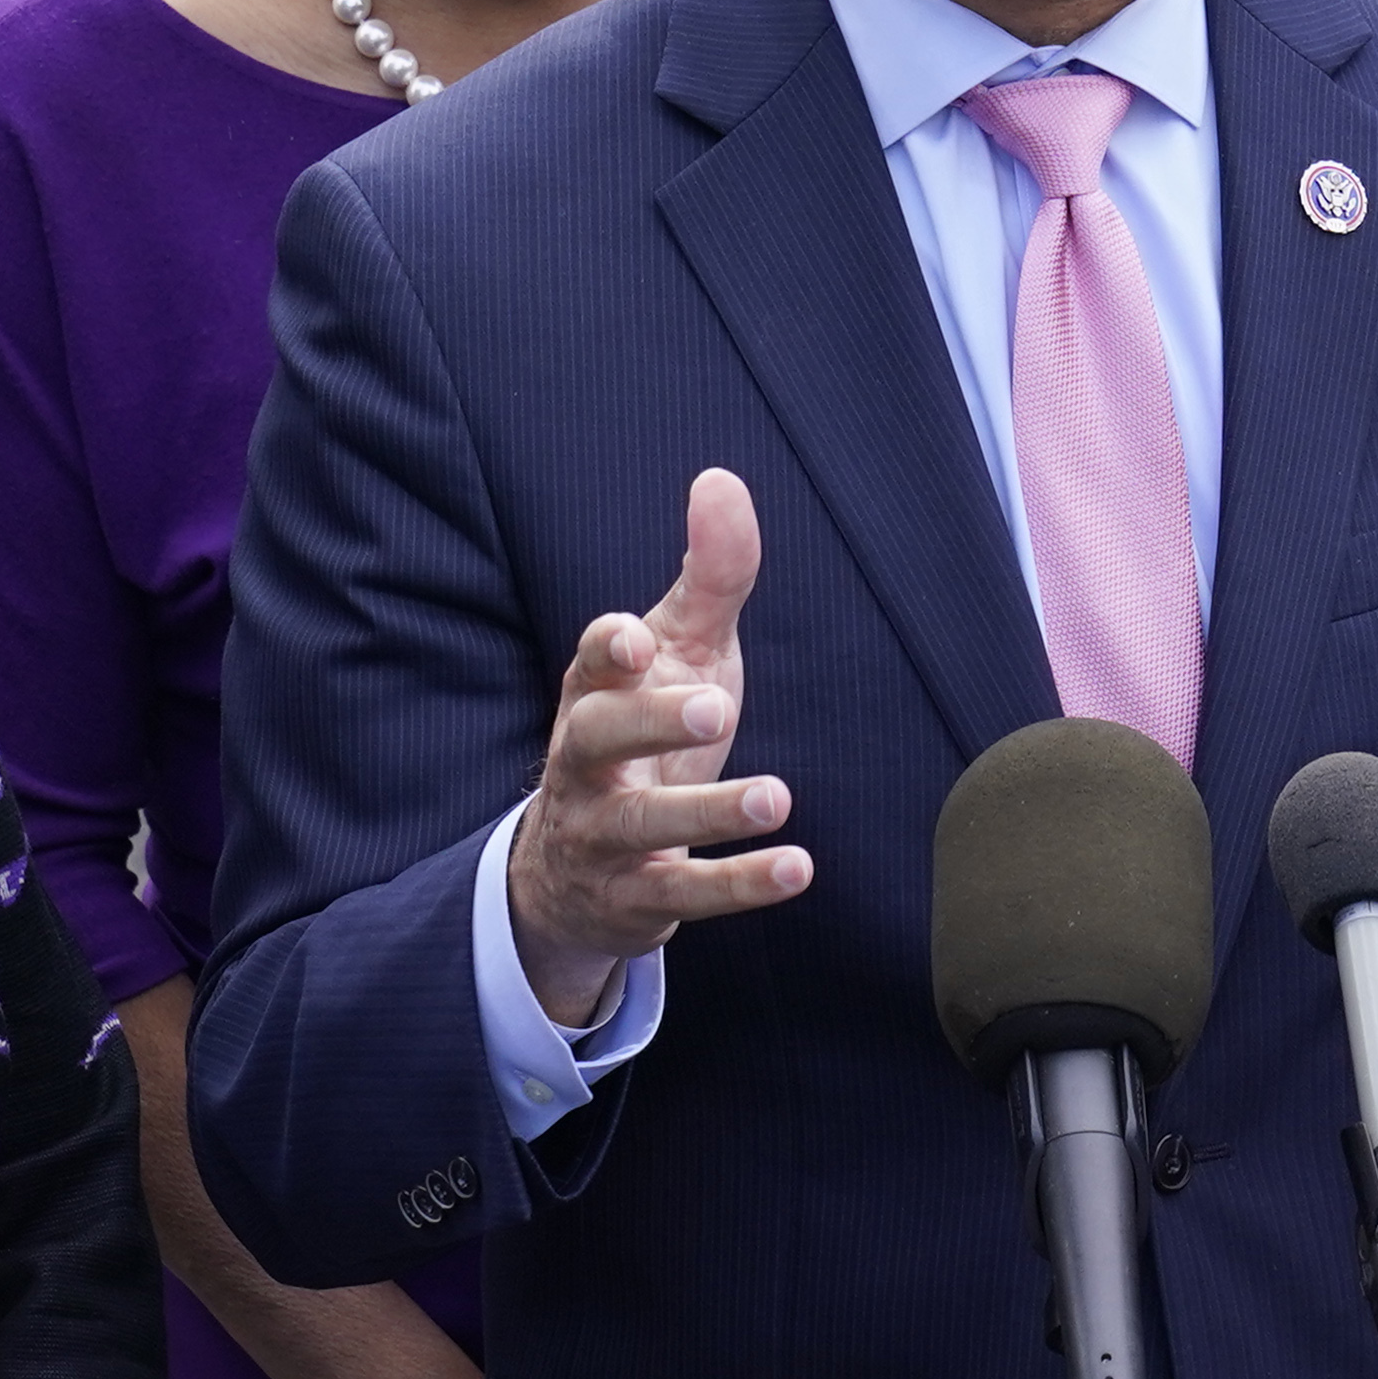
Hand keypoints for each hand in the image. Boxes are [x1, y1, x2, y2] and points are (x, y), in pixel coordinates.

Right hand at [502, 468, 808, 1023]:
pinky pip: (683, 894)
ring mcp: (603, 835)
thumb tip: (721, 480)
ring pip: (642, 826)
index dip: (607, 649)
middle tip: (715, 707)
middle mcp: (585, 763)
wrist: (580, 869)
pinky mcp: (635, 898)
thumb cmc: (648, 733)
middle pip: (599, 739)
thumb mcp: (681, 653)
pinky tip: (797, 867)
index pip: (589, 664)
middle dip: (652, 722)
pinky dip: (739, 884)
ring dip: (708, 812)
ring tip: (777, 796)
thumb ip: (710, 576)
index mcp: (596, 694)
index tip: (635, 636)